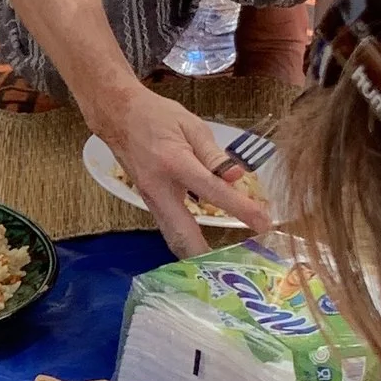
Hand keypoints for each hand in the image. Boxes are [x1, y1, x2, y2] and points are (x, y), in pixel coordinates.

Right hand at [101, 85, 269, 257]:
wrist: (117, 116)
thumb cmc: (156, 115)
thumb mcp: (190, 124)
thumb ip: (213, 154)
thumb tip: (236, 176)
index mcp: (175, 162)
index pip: (214, 191)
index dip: (241, 208)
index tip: (263, 223)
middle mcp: (159, 188)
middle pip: (183, 233)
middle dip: (206, 255)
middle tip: (233, 265)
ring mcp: (150, 198)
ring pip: (173, 236)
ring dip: (194, 252)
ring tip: (220, 261)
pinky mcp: (148, 202)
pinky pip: (168, 227)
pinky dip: (185, 239)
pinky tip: (201, 244)